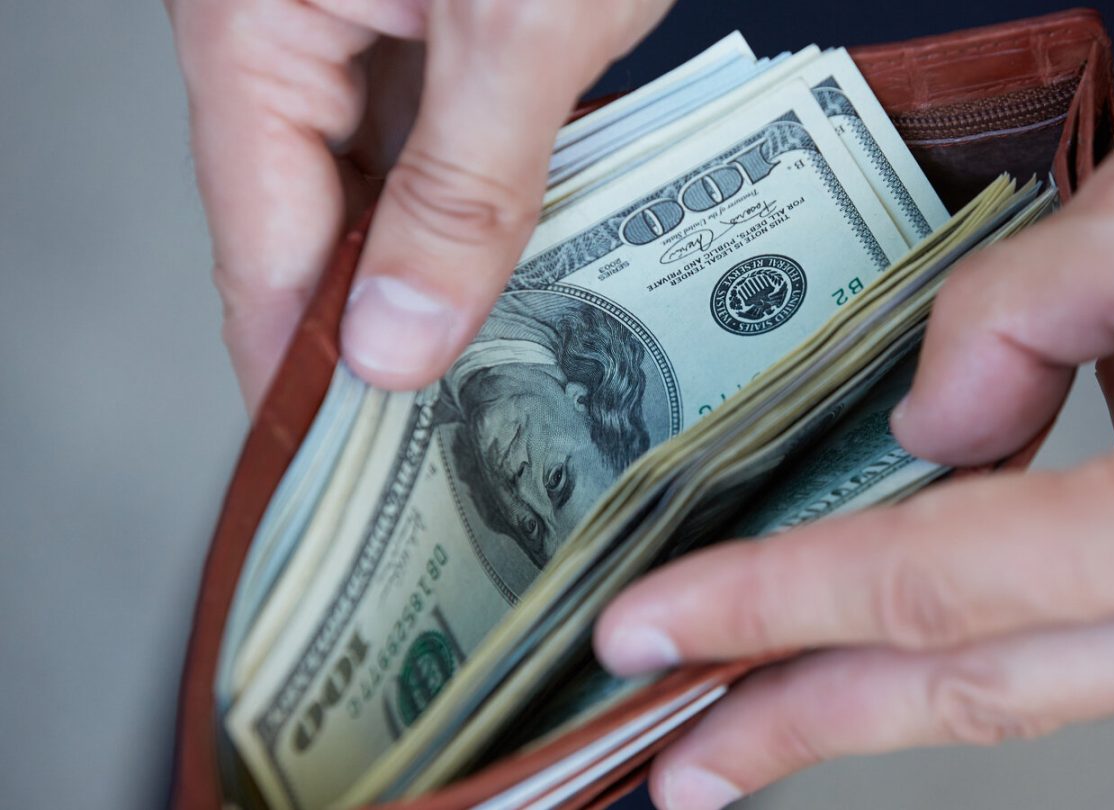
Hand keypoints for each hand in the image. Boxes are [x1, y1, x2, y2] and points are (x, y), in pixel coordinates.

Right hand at [166, 0, 671, 410]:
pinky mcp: (441, 17)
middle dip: (399, 326)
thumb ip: (460, 185)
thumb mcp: (521, 26)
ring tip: (519, 364)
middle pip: (325, 227)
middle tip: (462, 434)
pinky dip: (499, 195)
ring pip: (397, 187)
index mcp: (253, 21)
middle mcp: (293, 25)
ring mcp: (368, 18)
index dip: (307, 372)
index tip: (351, 472)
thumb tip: (395, 339)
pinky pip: (451, 133)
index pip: (261, 250)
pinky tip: (555, 257)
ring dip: (461, 265)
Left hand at [596, 54, 1113, 809]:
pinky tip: (985, 611)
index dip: (775, 610)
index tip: (656, 639)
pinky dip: (1056, 640)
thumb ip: (1005, 323)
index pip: (941, 583)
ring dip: (925, 687)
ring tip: (799, 693)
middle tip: (685, 756)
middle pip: (991, 692)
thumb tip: (928, 428)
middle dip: (815, 719)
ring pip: (1076, 686)